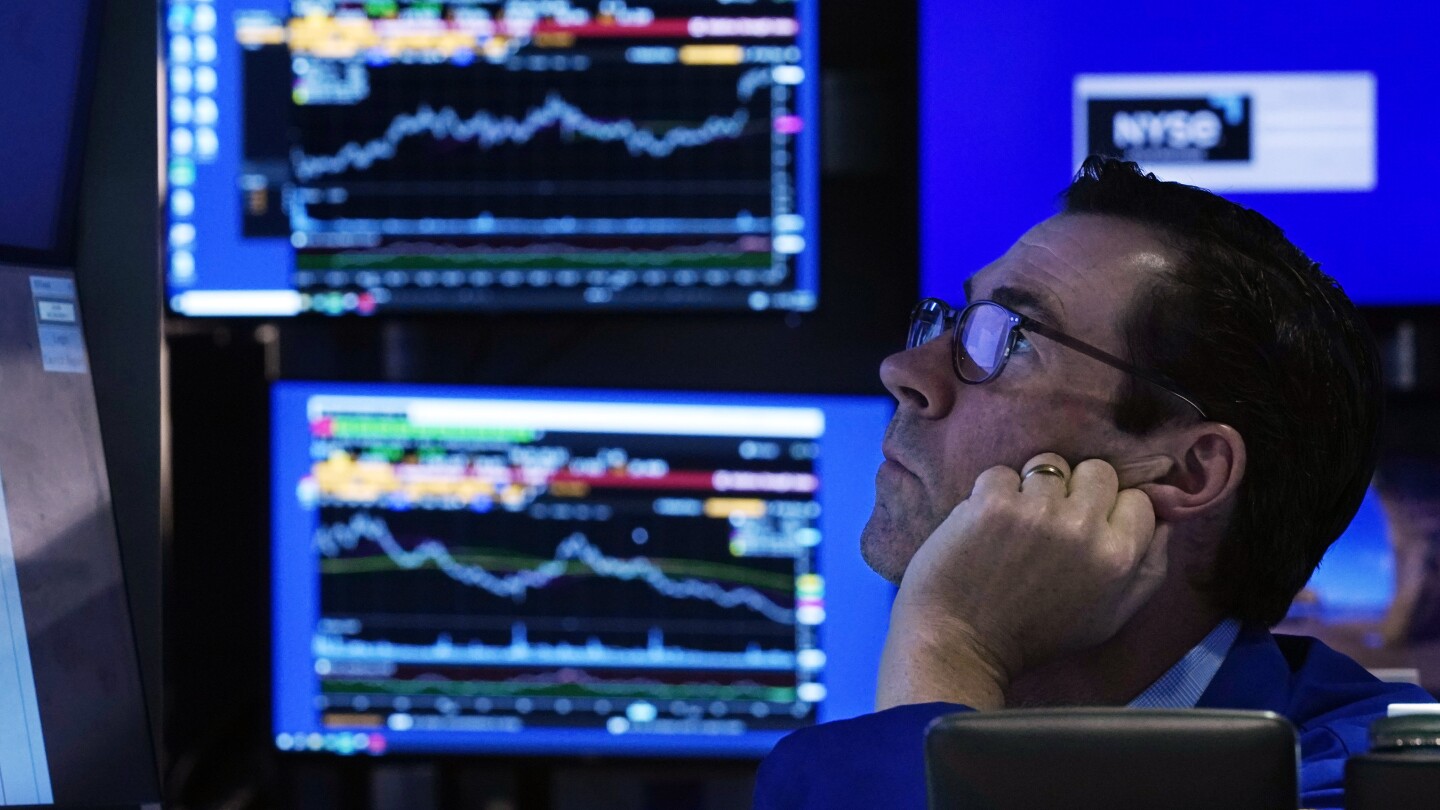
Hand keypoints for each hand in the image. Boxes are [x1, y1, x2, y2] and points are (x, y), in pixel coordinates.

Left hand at [875, 453, 1167, 710]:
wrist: (960, 642)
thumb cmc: (1037, 634)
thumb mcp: (1111, 616)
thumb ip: (1148, 567)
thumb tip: (1165, 518)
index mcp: (1119, 558)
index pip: (1138, 499)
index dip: (1112, 510)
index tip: (1087, 529)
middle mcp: (1083, 528)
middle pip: (1098, 471)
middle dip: (1077, 491)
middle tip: (1052, 523)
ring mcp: (1036, 511)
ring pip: (1049, 465)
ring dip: (1033, 489)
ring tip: (1016, 525)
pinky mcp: (992, 502)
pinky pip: (1003, 472)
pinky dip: (993, 494)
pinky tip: (986, 526)